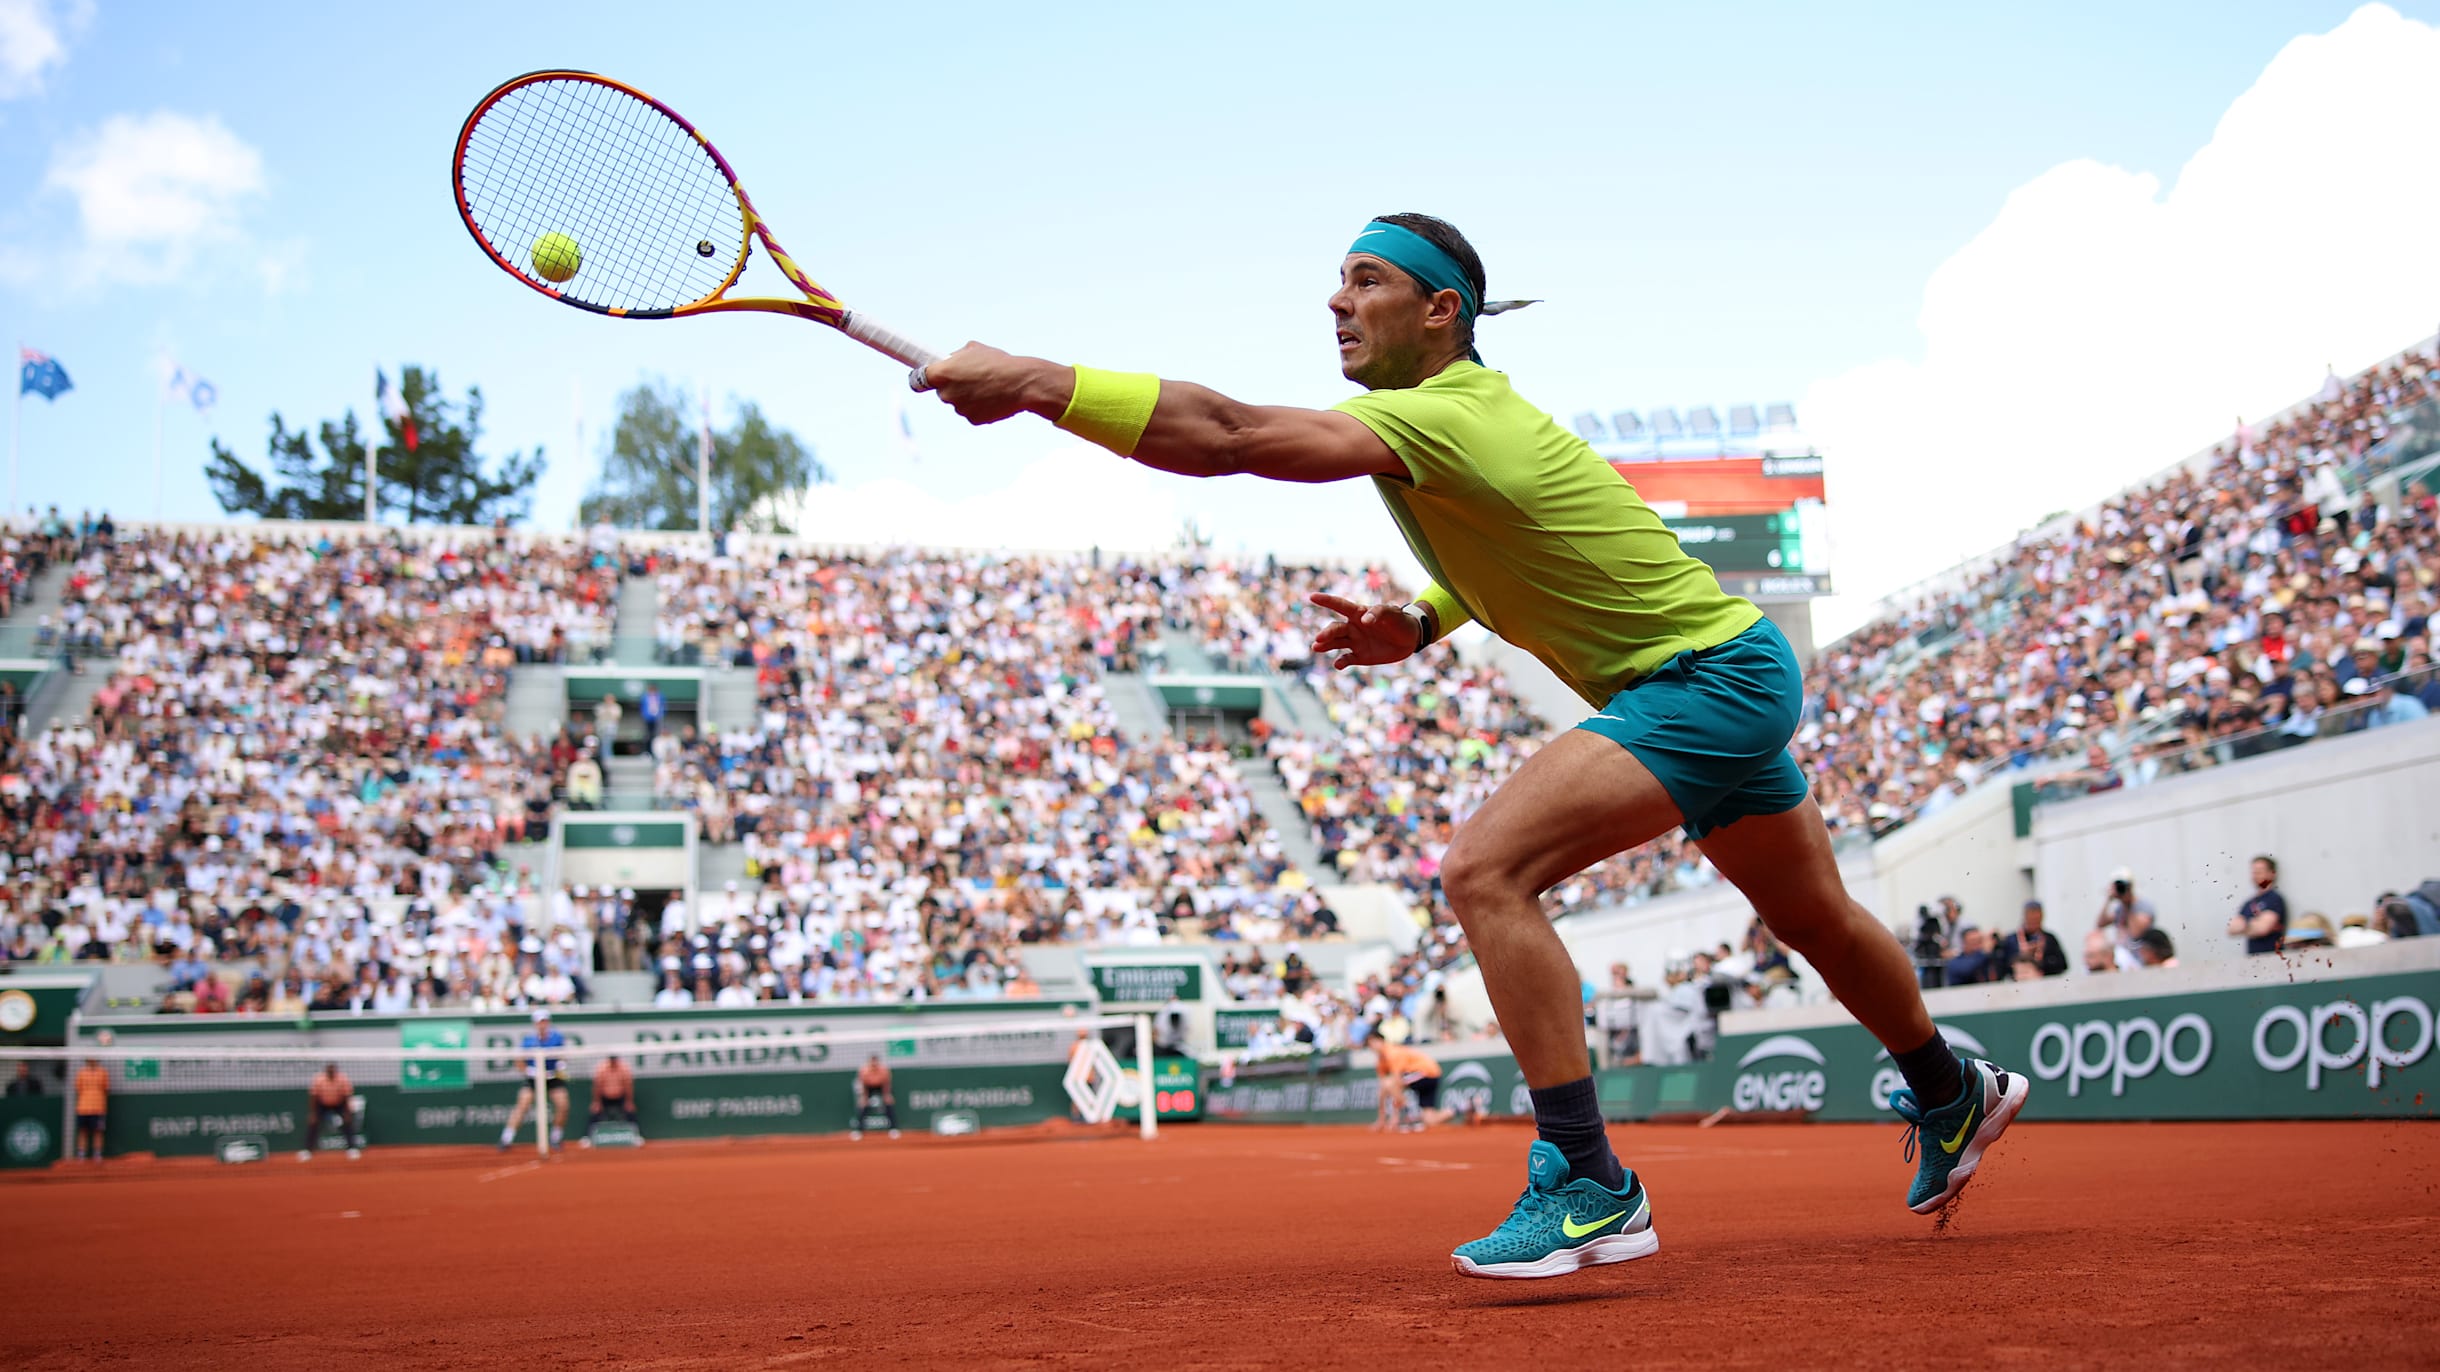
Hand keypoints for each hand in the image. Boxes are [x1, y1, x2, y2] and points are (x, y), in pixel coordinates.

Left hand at [920, 344, 1061, 426]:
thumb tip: (950, 360)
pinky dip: (980, 406)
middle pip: (942, 391)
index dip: (921, 378)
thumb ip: (956, 356)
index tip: (923, 378)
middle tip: (971, 377)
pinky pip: (972, 411)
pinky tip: (993, 397)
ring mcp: (959, 408)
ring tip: (988, 385)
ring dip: (968, 395)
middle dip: (952, 385)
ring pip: (958, 402)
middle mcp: (946, 393)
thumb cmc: (998, 362)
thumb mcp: (974, 349)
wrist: (1021, 382)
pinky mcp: (973, 419)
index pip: (917, 380)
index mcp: (942, 373)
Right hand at [1309, 593, 1420, 669]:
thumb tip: (1364, 620)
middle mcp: (1353, 627)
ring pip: (1336, 643)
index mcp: (1359, 613)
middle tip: (1319, 639)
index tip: (1312, 597)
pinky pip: (1347, 659)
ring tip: (1316, 647)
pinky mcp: (1360, 656)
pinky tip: (1338, 665)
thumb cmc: (1400, 621)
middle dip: (1326, 633)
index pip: (1340, 605)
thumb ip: (1379, 613)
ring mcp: (1356, 642)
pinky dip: (1341, 662)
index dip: (1326, 600)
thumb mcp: (1393, 613)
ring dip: (1326, 645)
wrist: (1410, 639)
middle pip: (1335, 629)